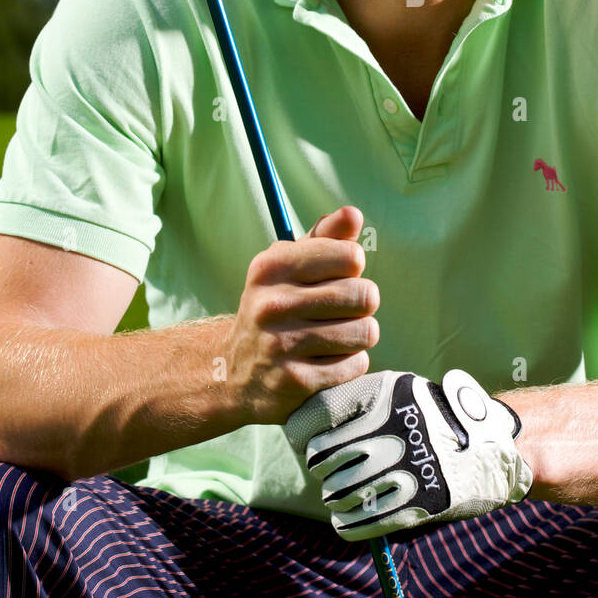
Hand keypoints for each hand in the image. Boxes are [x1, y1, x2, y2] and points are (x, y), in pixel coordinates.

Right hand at [224, 206, 378, 425]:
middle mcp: (273, 304)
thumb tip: (353, 214)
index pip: (351, 256)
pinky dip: (350, 364)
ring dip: (359, 336)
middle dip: (362, 304)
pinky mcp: (295, 382)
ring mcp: (282, 345)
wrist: (233, 373)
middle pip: (364, 295)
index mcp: (272, 266)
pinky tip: (328, 362)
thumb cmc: (276, 308)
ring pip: (365, 332)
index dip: (352, 268)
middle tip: (342, 311)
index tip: (337, 277)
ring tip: (337, 336)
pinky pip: (355, 365)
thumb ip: (325, 237)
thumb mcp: (289, 267)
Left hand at [285, 368, 532, 540]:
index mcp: (385, 393)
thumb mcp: (396, 392)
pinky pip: (358, 522)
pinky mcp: (417, 504)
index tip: (304, 442)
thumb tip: (300, 430)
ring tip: (346, 491)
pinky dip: (348, 523)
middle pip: (323, 458)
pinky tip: (353, 515)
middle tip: (329, 469)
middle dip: (321, 468)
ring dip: (336, 497)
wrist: (487, 448)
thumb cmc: (428, 417)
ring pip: (337, 493)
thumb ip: (353, 404)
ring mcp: (406, 467)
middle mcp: (393, 428)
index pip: (317, 415)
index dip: (301, 434)